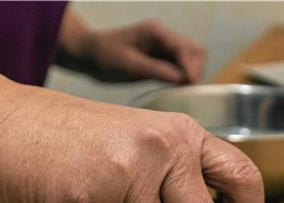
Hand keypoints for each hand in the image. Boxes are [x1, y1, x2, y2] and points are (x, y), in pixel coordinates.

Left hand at [59, 18, 205, 83]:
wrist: (88, 54)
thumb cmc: (104, 57)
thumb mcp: (129, 65)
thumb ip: (157, 70)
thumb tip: (182, 79)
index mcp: (156, 32)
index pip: (184, 49)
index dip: (190, 68)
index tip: (190, 85)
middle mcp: (163, 36)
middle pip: (194, 51)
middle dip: (194, 69)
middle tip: (186, 89)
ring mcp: (163, 45)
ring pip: (190, 58)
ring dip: (190, 73)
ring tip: (182, 90)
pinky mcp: (160, 56)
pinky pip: (180, 65)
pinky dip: (182, 76)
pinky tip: (175, 87)